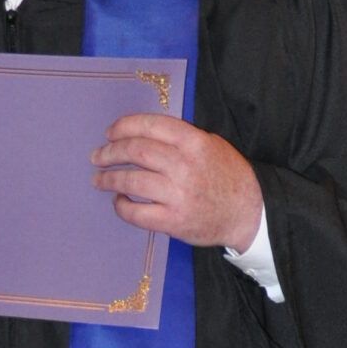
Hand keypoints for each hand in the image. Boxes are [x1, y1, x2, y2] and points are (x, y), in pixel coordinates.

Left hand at [92, 115, 262, 247]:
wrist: (249, 213)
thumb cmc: (229, 176)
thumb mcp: (212, 145)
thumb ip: (180, 138)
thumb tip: (142, 134)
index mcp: (194, 142)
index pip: (151, 126)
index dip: (125, 126)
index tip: (110, 133)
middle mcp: (184, 166)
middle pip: (136, 151)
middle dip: (110, 152)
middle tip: (97, 157)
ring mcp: (178, 195)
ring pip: (132, 181)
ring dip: (110, 179)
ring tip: (99, 179)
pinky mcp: (173, 221)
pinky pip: (136, 213)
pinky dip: (121, 206)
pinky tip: (119, 201)